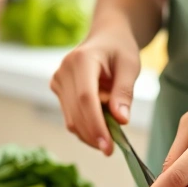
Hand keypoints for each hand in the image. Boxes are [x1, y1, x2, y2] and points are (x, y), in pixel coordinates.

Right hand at [51, 27, 141, 154]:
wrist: (106, 37)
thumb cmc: (120, 49)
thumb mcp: (130, 66)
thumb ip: (124, 92)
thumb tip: (121, 120)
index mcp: (81, 60)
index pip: (86, 99)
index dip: (96, 125)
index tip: (108, 147)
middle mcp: (64, 70)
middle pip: (76, 113)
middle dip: (94, 135)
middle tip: (112, 150)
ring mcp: (57, 81)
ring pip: (71, 120)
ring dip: (90, 134)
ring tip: (110, 136)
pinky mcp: (57, 91)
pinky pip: (70, 117)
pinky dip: (86, 128)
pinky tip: (101, 129)